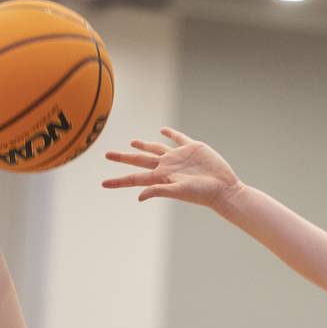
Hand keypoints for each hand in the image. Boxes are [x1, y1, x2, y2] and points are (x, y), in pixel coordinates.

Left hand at [103, 128, 241, 209]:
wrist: (223, 188)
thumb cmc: (203, 194)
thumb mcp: (179, 192)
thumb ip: (159, 191)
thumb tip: (139, 196)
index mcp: (161, 177)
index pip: (134, 178)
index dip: (118, 181)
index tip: (102, 184)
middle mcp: (166, 166)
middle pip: (139, 160)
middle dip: (123, 158)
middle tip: (107, 155)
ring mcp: (178, 157)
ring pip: (155, 149)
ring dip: (143, 146)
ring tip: (132, 143)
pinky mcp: (192, 148)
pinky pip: (177, 138)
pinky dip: (170, 134)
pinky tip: (163, 131)